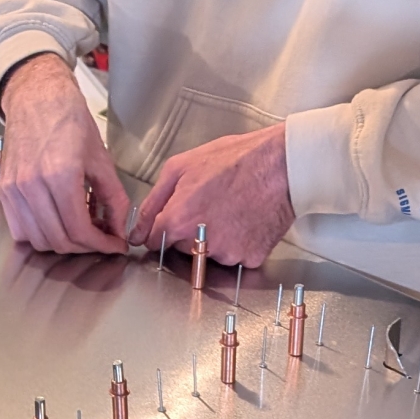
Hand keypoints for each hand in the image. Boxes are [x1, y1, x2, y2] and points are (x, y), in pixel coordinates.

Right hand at [0, 54, 129, 256]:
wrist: (37, 99)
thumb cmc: (69, 121)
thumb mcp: (101, 159)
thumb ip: (114, 198)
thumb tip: (118, 229)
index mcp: (60, 175)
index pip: (79, 230)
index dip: (101, 244)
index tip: (114, 245)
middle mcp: (32, 185)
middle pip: (58, 240)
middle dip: (84, 247)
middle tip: (100, 240)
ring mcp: (14, 189)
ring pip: (38, 240)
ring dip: (62, 243)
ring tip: (79, 230)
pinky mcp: (4, 190)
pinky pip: (20, 229)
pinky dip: (40, 235)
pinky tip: (56, 222)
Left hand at [132, 124, 295, 268]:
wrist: (281, 165)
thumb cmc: (233, 160)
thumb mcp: (179, 167)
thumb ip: (152, 203)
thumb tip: (137, 231)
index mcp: (178, 221)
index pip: (154, 241)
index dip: (161, 228)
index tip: (172, 219)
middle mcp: (200, 243)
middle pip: (181, 248)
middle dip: (188, 231)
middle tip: (208, 204)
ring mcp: (227, 253)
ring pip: (209, 254)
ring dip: (214, 238)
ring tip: (230, 208)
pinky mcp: (250, 258)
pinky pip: (236, 256)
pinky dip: (239, 242)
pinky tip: (245, 219)